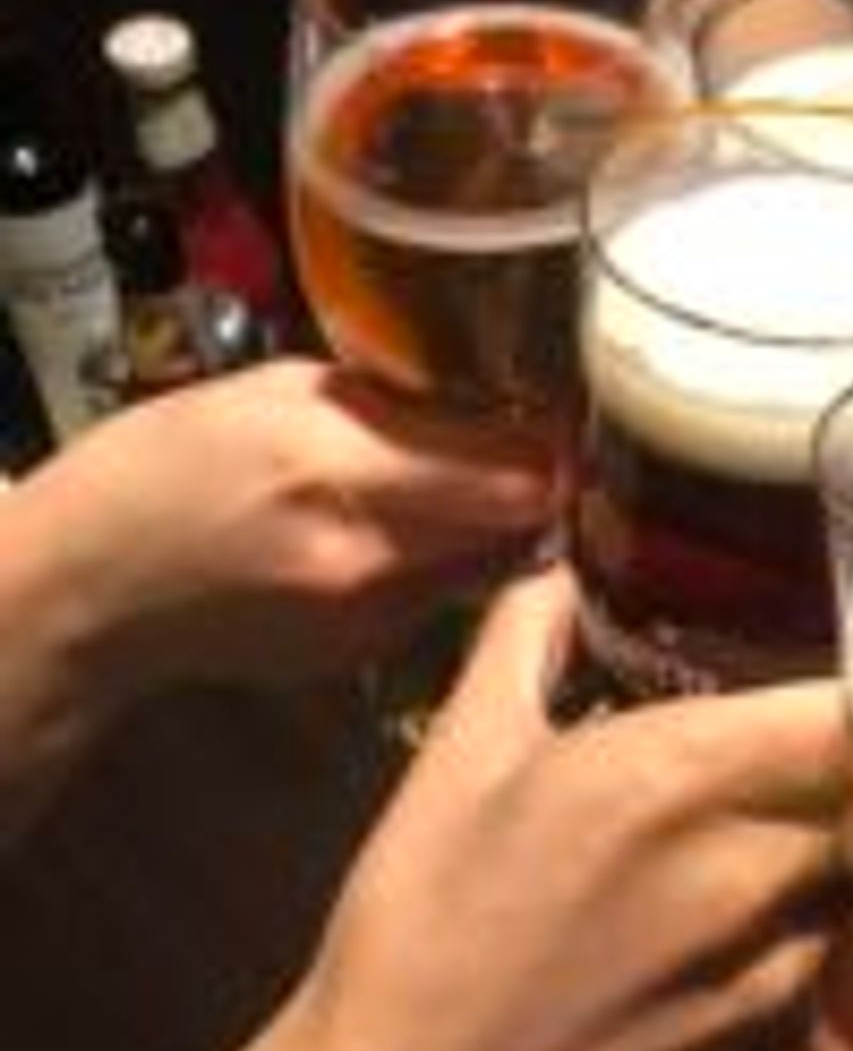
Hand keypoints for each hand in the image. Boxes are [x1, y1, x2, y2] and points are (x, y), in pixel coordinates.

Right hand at [42, 360, 554, 699]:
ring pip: (488, 569)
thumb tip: (489, 405)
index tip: (561, 423)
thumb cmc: (167, 468)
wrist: (94, 589)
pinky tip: (401, 542)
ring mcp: (372, 620)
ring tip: (469, 492)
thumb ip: (390, 404)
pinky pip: (441, 600)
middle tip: (537, 453)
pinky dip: (442, 568)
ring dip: (494, 532)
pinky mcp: (366, 657)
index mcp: (340, 468)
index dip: (553, 450)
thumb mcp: (275, 393)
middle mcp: (370, 558)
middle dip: (538, 489)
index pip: (513, 478)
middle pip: (519, 529)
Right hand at [276, 568, 843, 1050]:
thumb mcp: (458, 760)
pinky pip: (852, 948)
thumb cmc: (420, 929)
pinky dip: (840, 915)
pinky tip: (791, 903)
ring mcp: (783, 965)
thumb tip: (564, 566)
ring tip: (835, 809)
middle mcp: (757, 867)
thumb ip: (527, 641)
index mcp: (682, 774)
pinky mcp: (784, 1041)